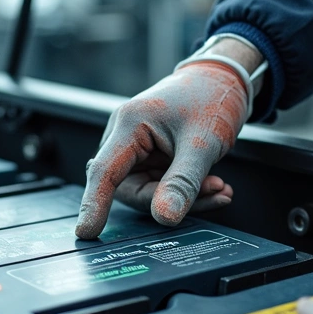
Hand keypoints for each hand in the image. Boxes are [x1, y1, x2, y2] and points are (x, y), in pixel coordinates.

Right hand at [75, 52, 255, 238]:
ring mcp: (138, 148)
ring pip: (151, 190)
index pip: (104, 172)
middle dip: (170, 199)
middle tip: (212, 192)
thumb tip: (165, 218)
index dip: (94, 204)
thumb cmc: (211, 97)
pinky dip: (188, 190)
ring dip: (186, 196)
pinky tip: (215, 185)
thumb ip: (183, 183)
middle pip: (130, 187)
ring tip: (219, 187)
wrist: (224, 80)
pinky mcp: (151, 157)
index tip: (88, 233)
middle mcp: (126, 136)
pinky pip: (163, 185)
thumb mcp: (203, 143)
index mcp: (129, 124)